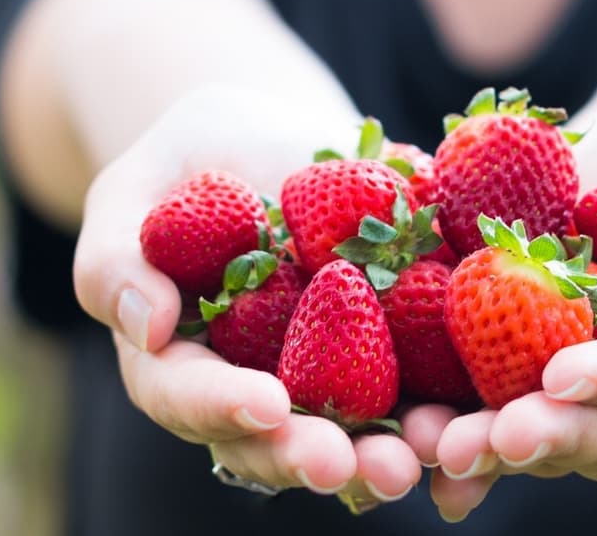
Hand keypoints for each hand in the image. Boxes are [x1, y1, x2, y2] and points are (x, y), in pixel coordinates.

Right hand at [70, 85, 434, 510]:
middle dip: (316, 457)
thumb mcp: (135, 190)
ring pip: (357, 434)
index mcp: (182, 366)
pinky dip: (453, 405)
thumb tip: (143, 324)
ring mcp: (330, 376)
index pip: (192, 399)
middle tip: (352, 467)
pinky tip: (481, 409)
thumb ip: (115, 257)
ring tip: (428, 455)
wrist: (277, 130)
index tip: (266, 406)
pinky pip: (425, 385)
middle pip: (278, 440)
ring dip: (392, 452)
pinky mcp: (397, 348)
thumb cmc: (187, 160)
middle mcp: (257, 389)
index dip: (226, 409)